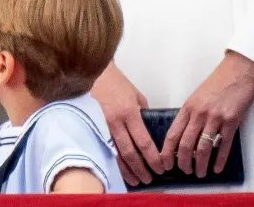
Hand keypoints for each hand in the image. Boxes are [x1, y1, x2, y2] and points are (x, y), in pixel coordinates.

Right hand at [91, 62, 162, 185]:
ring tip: (135, 180)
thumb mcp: (136, 96)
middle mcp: (115, 121)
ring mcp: (101, 126)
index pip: (144, 141)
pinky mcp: (92, 127)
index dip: (153, 158)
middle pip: (130, 152)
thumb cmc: (117, 83)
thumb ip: (143, 115)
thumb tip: (149, 131)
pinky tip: (119, 170)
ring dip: (126, 170)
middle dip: (141, 168)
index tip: (161, 167)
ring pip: (115, 154)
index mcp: (129, 113)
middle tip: (149, 179)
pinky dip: (113, 162)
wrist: (93, 74)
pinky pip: (104, 148)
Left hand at [160, 51, 253, 177]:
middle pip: (186, 144)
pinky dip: (220, 159)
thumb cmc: (217, 83)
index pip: (173, 133)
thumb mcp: (197, 96)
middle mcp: (199, 114)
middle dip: (183, 161)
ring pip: (204, 147)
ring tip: (200, 173)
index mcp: (187, 107)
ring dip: (201, 164)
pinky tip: (217, 168)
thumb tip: (184, 134)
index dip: (167, 151)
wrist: (238, 71)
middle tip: (184, 171)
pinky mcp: (232, 121)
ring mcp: (215, 118)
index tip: (164, 162)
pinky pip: (224, 145)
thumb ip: (190, 114)